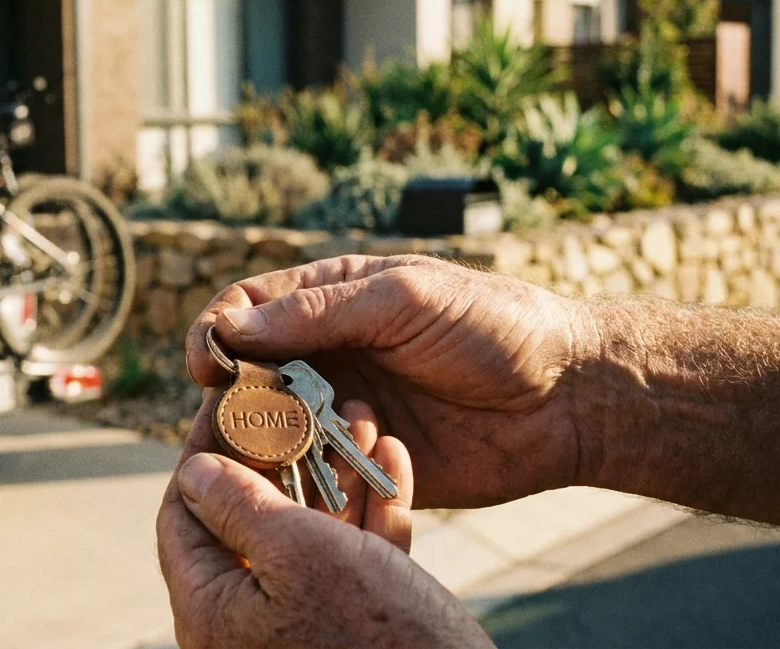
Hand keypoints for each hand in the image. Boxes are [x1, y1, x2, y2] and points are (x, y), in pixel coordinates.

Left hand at [156, 401, 489, 648]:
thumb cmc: (374, 635)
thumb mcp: (299, 553)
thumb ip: (238, 505)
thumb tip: (192, 470)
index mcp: (211, 608)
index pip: (183, 513)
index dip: (203, 450)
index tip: (227, 400)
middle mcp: (247, 621)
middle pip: (249, 517)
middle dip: (283, 453)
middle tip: (303, 402)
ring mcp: (302, 626)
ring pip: (308, 533)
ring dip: (335, 473)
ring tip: (359, 417)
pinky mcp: (355, 629)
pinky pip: (352, 561)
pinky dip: (371, 514)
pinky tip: (391, 459)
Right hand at [186, 255, 596, 508]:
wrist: (568, 398)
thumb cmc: (494, 327)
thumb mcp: (405, 298)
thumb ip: (320, 312)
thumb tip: (234, 327)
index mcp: (329, 300)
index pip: (245, 309)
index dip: (216, 331)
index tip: (211, 360)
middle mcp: (325, 355)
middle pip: (245, 375)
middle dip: (230, 397)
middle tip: (235, 419)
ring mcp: (341, 411)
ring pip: (269, 432)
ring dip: (262, 443)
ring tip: (273, 454)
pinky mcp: (362, 464)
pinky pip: (312, 476)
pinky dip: (304, 479)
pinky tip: (321, 476)